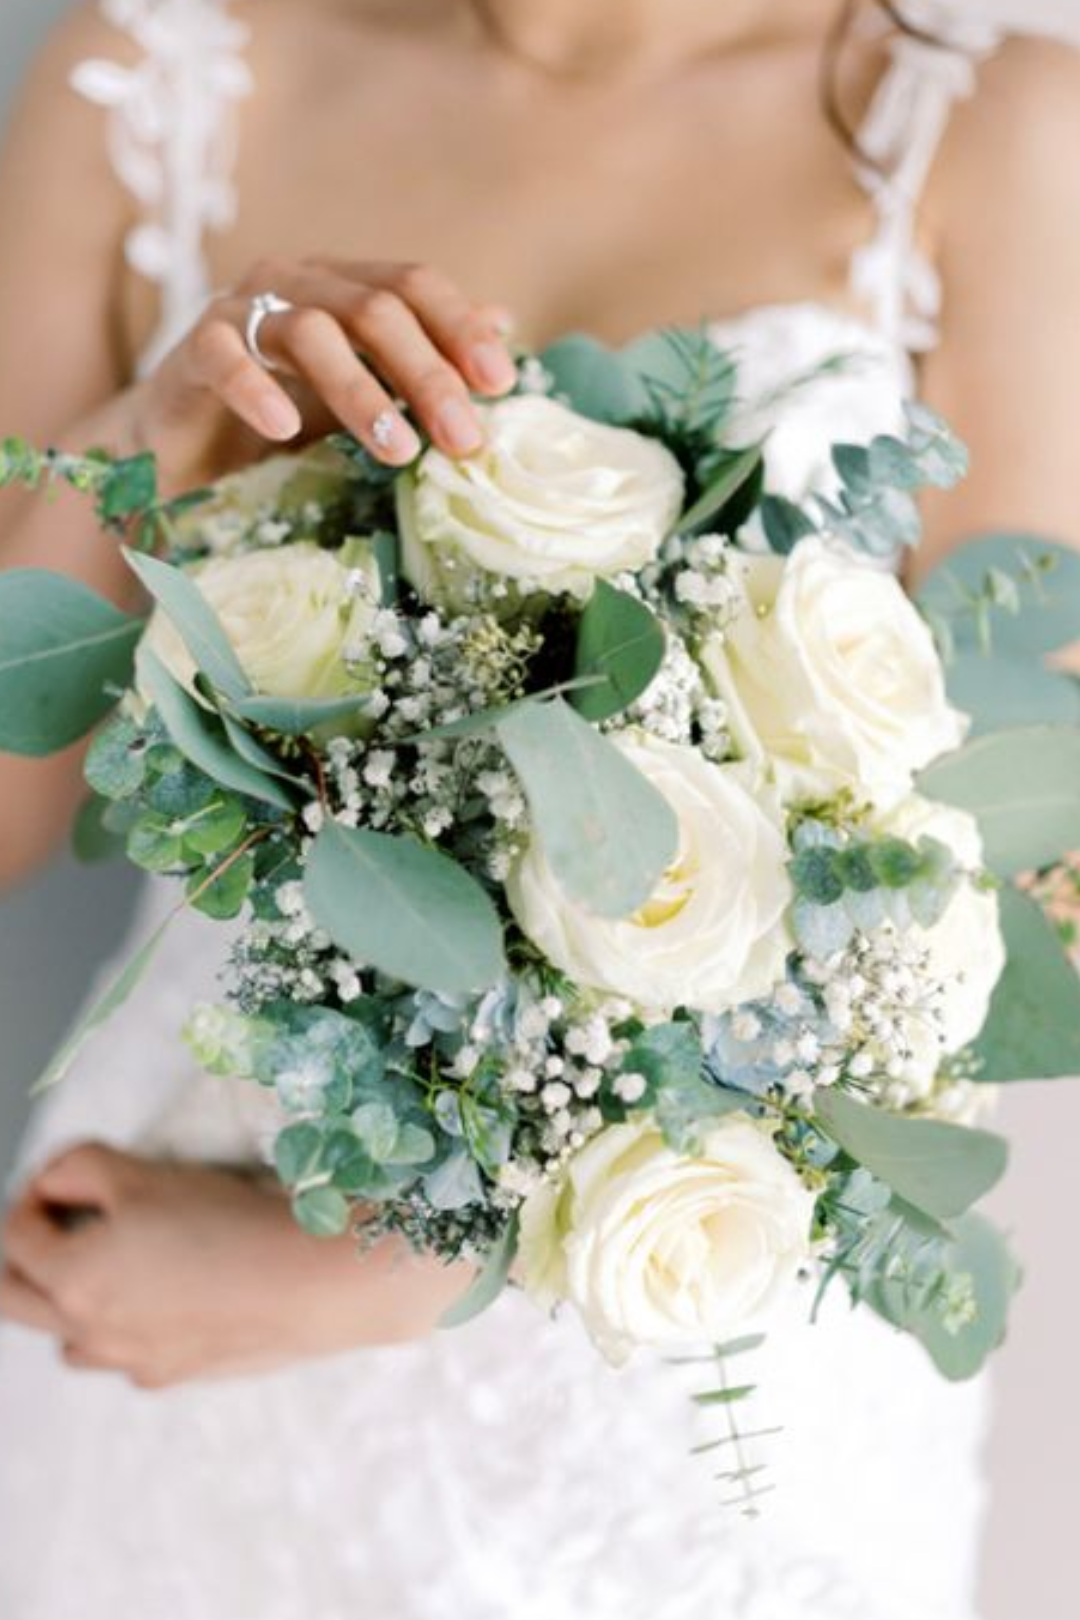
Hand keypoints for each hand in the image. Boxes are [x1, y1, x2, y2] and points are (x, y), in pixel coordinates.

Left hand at [0, 1143, 473, 1388]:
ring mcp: (131, 1361)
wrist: (311, 1281)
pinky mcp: (174, 1375)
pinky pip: (125, 1354)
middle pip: (13, 1301)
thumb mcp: (143, 1173)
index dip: (30, 1197)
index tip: (59, 1181)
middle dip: (24, 1255)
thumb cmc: (228, 1220)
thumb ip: (78, 1168)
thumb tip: (54, 1181)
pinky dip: (128, 1325)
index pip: (13, 1236)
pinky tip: (168, 1294)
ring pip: (68, 1338)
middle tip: (56, 1221)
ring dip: (70, 1299)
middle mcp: (90, 1331)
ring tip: (111, 1261)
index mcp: (72, 1279)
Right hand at [123, 257, 518, 495]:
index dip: (459, 329)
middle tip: (461, 437)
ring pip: (310, 331)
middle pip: (373, 309)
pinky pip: (225, 356)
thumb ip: (423, 365)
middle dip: (426, 374)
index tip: (500, 385)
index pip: (413, 285)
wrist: (188, 452)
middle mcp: (297, 285)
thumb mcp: (366, 397)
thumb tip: (505, 329)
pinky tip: (283, 428)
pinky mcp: (191, 352)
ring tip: (398, 450)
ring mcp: (241, 312)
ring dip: (360, 392)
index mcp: (345, 287)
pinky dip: (255, 389)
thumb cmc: (285, 421)